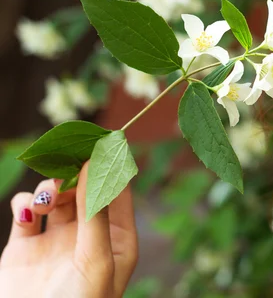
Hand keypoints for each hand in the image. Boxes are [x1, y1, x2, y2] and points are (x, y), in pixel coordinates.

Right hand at [0, 161, 138, 297]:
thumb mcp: (95, 260)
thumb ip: (96, 213)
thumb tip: (95, 164)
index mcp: (118, 239)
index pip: (119, 190)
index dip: (109, 164)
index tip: (99, 142)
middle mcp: (89, 235)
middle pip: (85, 187)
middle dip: (74, 174)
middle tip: (64, 170)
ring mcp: (57, 240)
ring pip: (56, 195)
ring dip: (50, 188)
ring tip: (45, 201)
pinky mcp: (26, 247)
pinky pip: (26, 210)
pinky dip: (25, 203)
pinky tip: (27, 212)